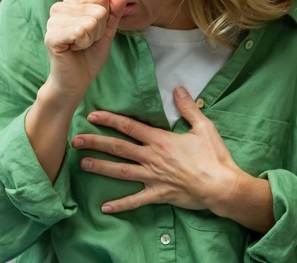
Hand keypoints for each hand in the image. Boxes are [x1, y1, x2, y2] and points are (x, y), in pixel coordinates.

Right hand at [44, 0, 129, 99]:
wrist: (76, 80)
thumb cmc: (90, 54)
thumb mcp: (108, 30)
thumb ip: (115, 10)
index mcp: (72, 1)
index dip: (105, 18)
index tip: (94, 31)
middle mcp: (59, 6)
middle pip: (98, 10)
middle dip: (98, 30)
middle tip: (86, 41)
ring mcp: (52, 21)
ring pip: (90, 22)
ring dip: (90, 39)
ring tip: (80, 45)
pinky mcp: (51, 36)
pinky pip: (79, 32)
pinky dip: (83, 44)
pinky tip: (73, 49)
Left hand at [71, 86, 242, 213]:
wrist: (221, 186)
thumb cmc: (214, 156)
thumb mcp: (203, 127)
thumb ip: (188, 107)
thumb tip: (178, 88)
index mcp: (160, 140)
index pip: (129, 127)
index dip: (109, 120)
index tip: (92, 116)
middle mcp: (152, 158)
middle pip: (118, 148)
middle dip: (95, 143)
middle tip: (75, 140)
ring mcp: (153, 177)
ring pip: (121, 171)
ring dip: (100, 168)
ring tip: (82, 164)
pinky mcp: (158, 194)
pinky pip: (135, 200)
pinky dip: (120, 205)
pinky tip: (104, 207)